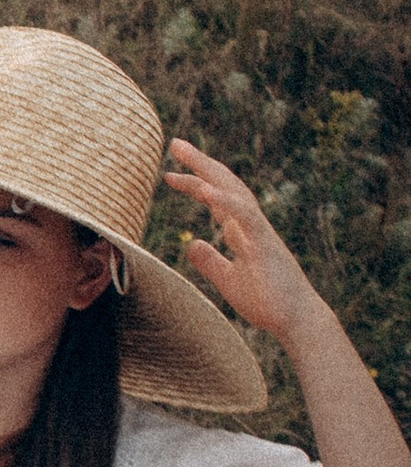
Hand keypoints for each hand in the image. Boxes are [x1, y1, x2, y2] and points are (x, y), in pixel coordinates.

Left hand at [165, 141, 325, 348]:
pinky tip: (204, 188)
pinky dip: (225, 200)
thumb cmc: (268, 303)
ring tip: (184, 153)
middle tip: (175, 143)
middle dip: (200, 164)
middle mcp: (251, 226)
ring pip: (235, 192)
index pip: (217, 200)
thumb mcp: (229, 281)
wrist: (297, 323)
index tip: (169, 175)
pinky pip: (244, 216)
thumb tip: (191, 243)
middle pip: (226, 186)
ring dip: (209, 170)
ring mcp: (260, 233)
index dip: (195, 184)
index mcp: (243, 233)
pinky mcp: (265, 245)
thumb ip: (211, 261)